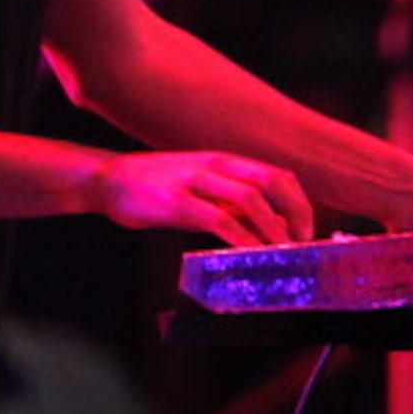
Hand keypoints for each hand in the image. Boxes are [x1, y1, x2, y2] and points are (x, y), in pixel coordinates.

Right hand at [98, 150, 314, 246]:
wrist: (108, 180)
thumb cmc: (150, 185)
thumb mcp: (195, 184)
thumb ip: (225, 200)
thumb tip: (257, 225)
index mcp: (222, 160)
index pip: (276, 174)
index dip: (299, 202)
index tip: (304, 228)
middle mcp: (214, 165)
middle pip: (272, 182)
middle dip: (296, 213)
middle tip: (301, 242)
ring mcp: (196, 182)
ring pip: (251, 200)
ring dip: (274, 228)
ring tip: (282, 250)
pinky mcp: (178, 203)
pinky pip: (221, 221)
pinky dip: (243, 238)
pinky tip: (251, 253)